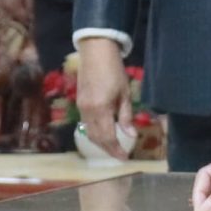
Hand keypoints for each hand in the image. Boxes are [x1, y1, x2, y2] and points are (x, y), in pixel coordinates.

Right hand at [75, 38, 135, 158]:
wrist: (95, 52)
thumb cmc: (114, 71)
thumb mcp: (124, 94)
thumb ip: (126, 116)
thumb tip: (130, 136)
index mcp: (101, 109)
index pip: (108, 137)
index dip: (116, 150)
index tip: (125, 158)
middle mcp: (88, 111)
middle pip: (96, 138)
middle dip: (108, 150)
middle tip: (120, 156)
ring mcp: (82, 108)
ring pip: (89, 133)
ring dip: (100, 143)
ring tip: (113, 148)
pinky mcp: (80, 103)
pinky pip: (85, 124)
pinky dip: (94, 133)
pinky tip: (104, 133)